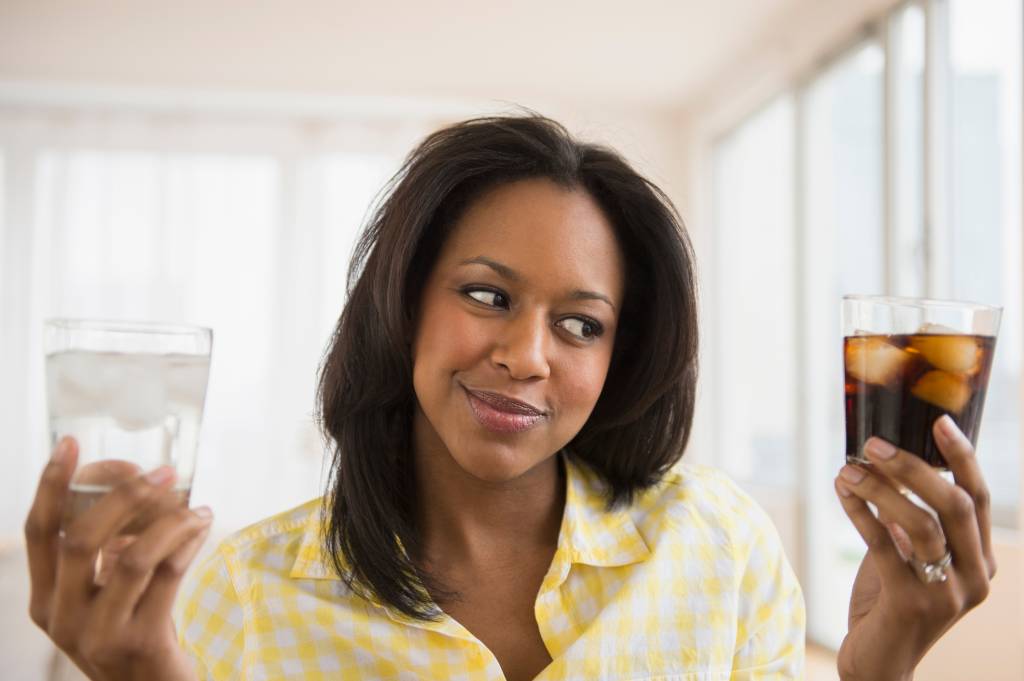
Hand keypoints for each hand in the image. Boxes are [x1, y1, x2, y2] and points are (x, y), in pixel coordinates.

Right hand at [24, 437, 211, 680]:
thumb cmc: (134, 630)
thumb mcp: (108, 590)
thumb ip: (112, 544)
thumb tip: (139, 483)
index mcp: (45, 599)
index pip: (39, 532)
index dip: (51, 484)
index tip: (69, 443)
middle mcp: (61, 617)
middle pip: (81, 539)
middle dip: (124, 497)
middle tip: (163, 472)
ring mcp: (99, 633)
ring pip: (131, 556)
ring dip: (169, 521)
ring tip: (195, 507)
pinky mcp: (141, 642)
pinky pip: (168, 576)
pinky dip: (187, 543)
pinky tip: (201, 529)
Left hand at [833, 416, 995, 680]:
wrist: (879, 662)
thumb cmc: (890, 600)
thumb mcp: (908, 555)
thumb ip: (908, 518)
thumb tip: (886, 461)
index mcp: (981, 559)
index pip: (979, 497)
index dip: (962, 457)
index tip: (938, 421)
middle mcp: (975, 575)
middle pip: (954, 504)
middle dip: (913, 467)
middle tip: (873, 443)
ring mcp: (948, 593)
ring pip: (921, 524)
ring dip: (880, 488)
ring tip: (846, 469)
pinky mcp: (913, 604)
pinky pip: (885, 546)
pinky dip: (861, 513)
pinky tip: (842, 493)